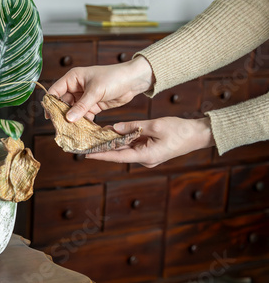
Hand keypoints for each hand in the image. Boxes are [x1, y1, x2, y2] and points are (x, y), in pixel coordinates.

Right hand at [47, 56, 153, 121]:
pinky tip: (81, 130)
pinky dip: (83, 122)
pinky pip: (84, 115)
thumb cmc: (114, 78)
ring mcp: (85, 97)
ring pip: (73, 111)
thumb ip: (82, 106)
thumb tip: (68, 119)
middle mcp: (76, 87)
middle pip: (63, 103)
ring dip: (72, 120)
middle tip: (59, 127)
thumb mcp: (95, 91)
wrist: (133, 80)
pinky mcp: (93, 105)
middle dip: (61, 114)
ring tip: (69, 131)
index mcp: (73, 78)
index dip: (50, 103)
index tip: (49, 116)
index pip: (56, 90)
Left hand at [86, 117, 215, 167]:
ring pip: (126, 149)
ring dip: (113, 142)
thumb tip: (115, 128)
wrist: (198, 135)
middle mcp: (145, 159)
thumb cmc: (180, 130)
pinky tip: (114, 132)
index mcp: (146, 156)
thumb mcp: (155, 125)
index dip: (101, 155)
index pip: (118, 156)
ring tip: (97, 134)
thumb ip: (133, 126)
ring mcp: (148, 156)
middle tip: (87, 142)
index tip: (86, 154)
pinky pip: (133, 146)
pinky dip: (124, 140)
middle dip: (104, 147)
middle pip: (120, 153)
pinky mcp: (150, 151)